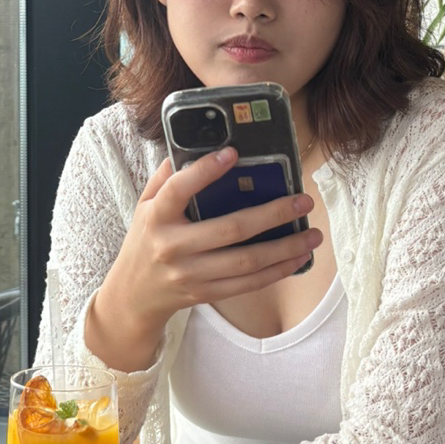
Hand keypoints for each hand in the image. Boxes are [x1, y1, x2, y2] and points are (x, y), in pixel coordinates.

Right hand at [86, 147, 320, 371]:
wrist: (132, 297)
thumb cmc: (143, 242)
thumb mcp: (144, 206)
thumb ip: (165, 178)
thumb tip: (192, 146)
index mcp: (156, 217)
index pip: (179, 188)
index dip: (205, 170)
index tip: (233, 153)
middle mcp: (173, 246)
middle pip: (230, 229)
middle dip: (273, 213)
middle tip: (303, 200)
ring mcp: (191, 274)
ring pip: (246, 261)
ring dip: (285, 247)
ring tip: (312, 234)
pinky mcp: (205, 293)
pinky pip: (247, 284)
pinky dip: (276, 272)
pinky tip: (297, 258)